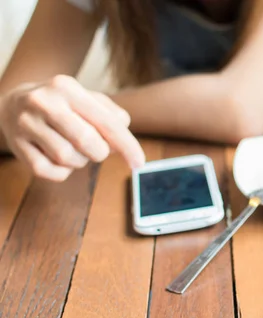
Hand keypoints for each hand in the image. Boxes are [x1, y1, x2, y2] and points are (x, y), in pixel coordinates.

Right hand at [0, 75, 144, 180]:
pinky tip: (55, 157)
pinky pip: (50, 172)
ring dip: (79, 162)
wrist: (12, 103)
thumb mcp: (87, 100)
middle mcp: (44, 102)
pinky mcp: (16, 145)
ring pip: (68, 159)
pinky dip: (61, 172)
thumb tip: (124, 133)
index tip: (139, 163)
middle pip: (88, 142)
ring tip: (72, 148)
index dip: (127, 145)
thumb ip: (111, 115)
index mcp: (67, 88)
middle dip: (99, 153)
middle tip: (94, 149)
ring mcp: (26, 123)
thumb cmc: (62, 105)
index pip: (106, 122)